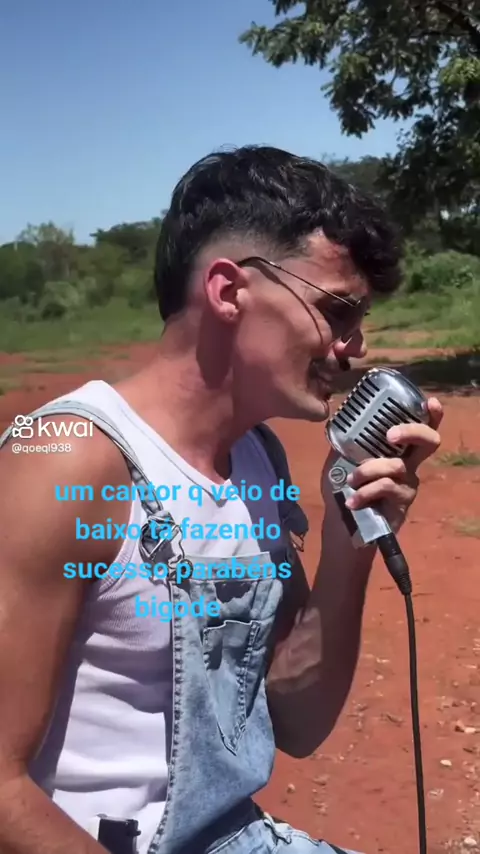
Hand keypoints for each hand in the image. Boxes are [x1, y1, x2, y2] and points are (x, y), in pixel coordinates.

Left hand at [327, 397, 442, 533]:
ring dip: (368, 470)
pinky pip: (387, 487)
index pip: (420, 427)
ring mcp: (408, 482)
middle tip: (390, 435)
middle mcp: (409, 462)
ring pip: (396, 466)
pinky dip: (366, 491)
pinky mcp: (403, 501)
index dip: (432, 415)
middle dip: (412, 432)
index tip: (431, 402)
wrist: (342, 523)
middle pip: (429, 441)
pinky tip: (352, 500)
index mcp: (397, 449)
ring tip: (350, 481)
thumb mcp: (341, 460)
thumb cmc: (344, 487)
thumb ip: (347, 441)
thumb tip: (342, 418)